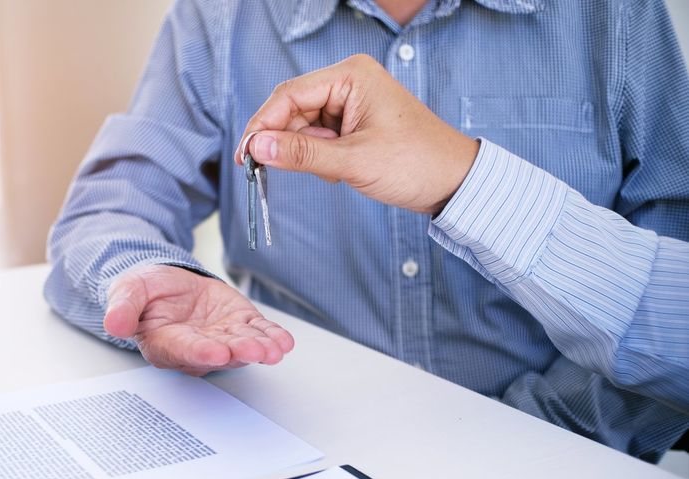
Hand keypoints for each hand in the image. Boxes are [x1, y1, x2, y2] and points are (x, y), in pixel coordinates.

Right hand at [103, 264, 293, 375]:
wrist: (168, 284)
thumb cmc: (146, 292)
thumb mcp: (129, 290)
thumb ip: (124, 308)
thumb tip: (114, 324)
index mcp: (166, 342)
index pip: (185, 350)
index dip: (201, 352)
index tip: (217, 352)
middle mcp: (197, 347)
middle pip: (220, 354)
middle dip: (238, 353)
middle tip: (254, 352)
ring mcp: (221, 338)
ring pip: (243, 346)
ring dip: (260, 349)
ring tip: (275, 349)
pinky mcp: (240, 325)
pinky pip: (258, 333)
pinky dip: (272, 337)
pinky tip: (284, 341)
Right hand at [234, 54, 478, 216]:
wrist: (453, 181)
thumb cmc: (414, 163)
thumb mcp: (353, 161)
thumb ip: (301, 154)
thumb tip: (256, 148)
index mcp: (350, 76)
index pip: (289, 95)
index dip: (261, 125)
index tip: (245, 155)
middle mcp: (348, 81)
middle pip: (292, 108)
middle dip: (280, 140)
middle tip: (261, 170)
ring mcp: (351, 102)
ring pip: (303, 125)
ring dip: (303, 152)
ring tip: (328, 173)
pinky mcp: (354, 122)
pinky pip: (319, 136)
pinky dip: (318, 156)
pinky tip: (336, 171)